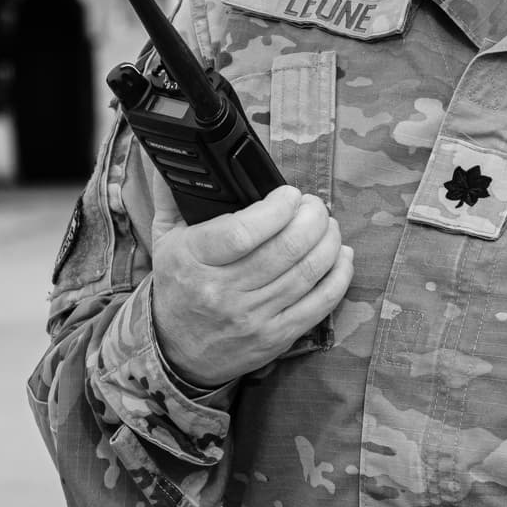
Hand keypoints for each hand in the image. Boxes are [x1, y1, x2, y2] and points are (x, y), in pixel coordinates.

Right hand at [149, 184, 352, 388]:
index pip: (244, 231)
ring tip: (328, 224)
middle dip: (313, 218)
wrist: (175, 350)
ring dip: (328, 240)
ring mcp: (252, 317)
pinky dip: (340, 274)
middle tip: (314, 205)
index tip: (290, 194)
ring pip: (308, 272)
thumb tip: (173, 155)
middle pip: (286, 249)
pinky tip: (342, 255)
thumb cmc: (178, 286)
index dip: (278, 208)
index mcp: (194, 260)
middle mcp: (223, 291)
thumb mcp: (165, 240)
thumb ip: (172, 195)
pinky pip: (321, 303)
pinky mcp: (276, 337)